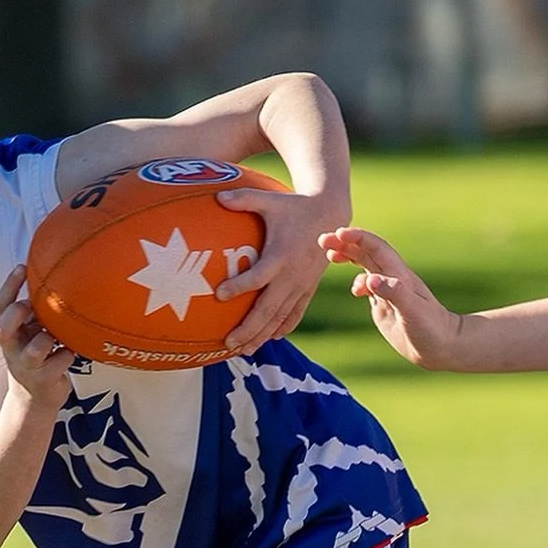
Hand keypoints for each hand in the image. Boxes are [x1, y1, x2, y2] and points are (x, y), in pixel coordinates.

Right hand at [0, 266, 74, 408]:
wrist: (35, 398)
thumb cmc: (35, 357)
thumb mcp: (28, 333)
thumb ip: (34, 313)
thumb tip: (55, 278)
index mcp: (9, 332)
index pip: (1, 306)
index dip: (10, 285)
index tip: (23, 267)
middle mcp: (13, 348)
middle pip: (3, 329)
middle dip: (17, 313)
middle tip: (30, 306)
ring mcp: (27, 365)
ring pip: (36, 348)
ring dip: (48, 338)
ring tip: (56, 338)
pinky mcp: (44, 379)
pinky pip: (62, 358)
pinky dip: (69, 353)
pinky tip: (69, 354)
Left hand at [213, 186, 329, 352]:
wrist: (330, 214)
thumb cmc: (293, 206)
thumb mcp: (270, 200)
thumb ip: (244, 199)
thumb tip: (217, 196)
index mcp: (280, 255)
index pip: (259, 276)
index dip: (240, 286)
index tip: (219, 294)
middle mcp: (292, 275)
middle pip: (269, 308)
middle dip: (249, 328)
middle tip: (228, 343)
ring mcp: (302, 285)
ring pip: (281, 317)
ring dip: (262, 335)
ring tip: (243, 351)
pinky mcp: (308, 288)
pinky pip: (295, 313)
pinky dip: (283, 327)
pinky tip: (269, 339)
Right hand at [320, 226, 462, 367]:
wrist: (442, 346)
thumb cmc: (430, 329)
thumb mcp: (412, 311)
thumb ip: (393, 293)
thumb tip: (369, 279)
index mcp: (398, 275)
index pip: (375, 248)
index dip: (357, 238)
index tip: (338, 233)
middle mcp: (392, 279)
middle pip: (366, 253)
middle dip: (345, 244)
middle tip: (322, 240)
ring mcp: (388, 291)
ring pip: (365, 266)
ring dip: (348, 257)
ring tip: (329, 255)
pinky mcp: (385, 305)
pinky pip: (368, 287)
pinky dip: (357, 283)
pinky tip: (354, 291)